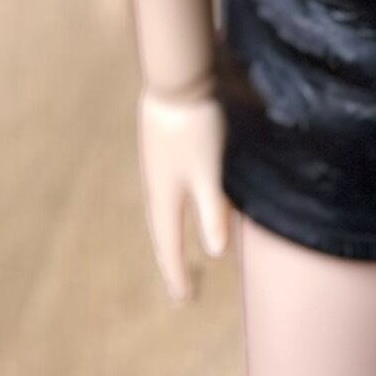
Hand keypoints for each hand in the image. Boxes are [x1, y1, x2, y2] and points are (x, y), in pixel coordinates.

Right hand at [136, 83, 232, 303]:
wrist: (177, 75)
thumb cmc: (195, 124)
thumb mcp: (208, 170)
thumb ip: (213, 209)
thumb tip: (218, 252)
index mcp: (165, 196)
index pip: (169, 246)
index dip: (177, 275)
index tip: (185, 301)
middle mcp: (158, 185)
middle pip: (164, 231)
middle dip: (173, 258)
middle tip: (181, 283)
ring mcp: (159, 165)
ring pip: (167, 209)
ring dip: (173, 233)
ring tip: (180, 248)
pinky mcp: (167, 146)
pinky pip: (170, 190)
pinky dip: (178, 207)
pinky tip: (187, 200)